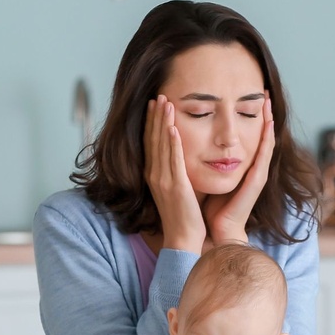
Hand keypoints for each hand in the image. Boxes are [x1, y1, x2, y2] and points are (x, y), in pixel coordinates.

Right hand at [144, 95, 205, 252]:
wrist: (183, 239)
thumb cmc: (183, 216)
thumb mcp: (175, 189)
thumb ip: (174, 172)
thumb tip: (179, 157)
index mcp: (154, 175)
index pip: (151, 142)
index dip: (152, 122)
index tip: (155, 104)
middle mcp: (155, 175)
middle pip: (153, 139)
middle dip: (155, 116)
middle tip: (158, 95)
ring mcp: (163, 181)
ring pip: (162, 145)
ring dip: (163, 122)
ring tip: (165, 102)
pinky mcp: (175, 187)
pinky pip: (173, 161)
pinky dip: (172, 143)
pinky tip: (173, 128)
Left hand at [202, 94, 274, 245]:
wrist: (217, 231)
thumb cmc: (210, 207)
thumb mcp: (208, 175)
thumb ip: (206, 160)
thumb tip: (191, 142)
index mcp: (241, 166)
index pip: (247, 135)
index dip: (249, 116)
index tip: (249, 96)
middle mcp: (252, 168)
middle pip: (261, 134)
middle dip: (263, 112)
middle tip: (264, 90)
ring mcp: (256, 174)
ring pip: (267, 141)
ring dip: (268, 119)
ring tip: (268, 100)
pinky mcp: (256, 181)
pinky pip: (264, 154)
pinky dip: (267, 138)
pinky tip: (268, 122)